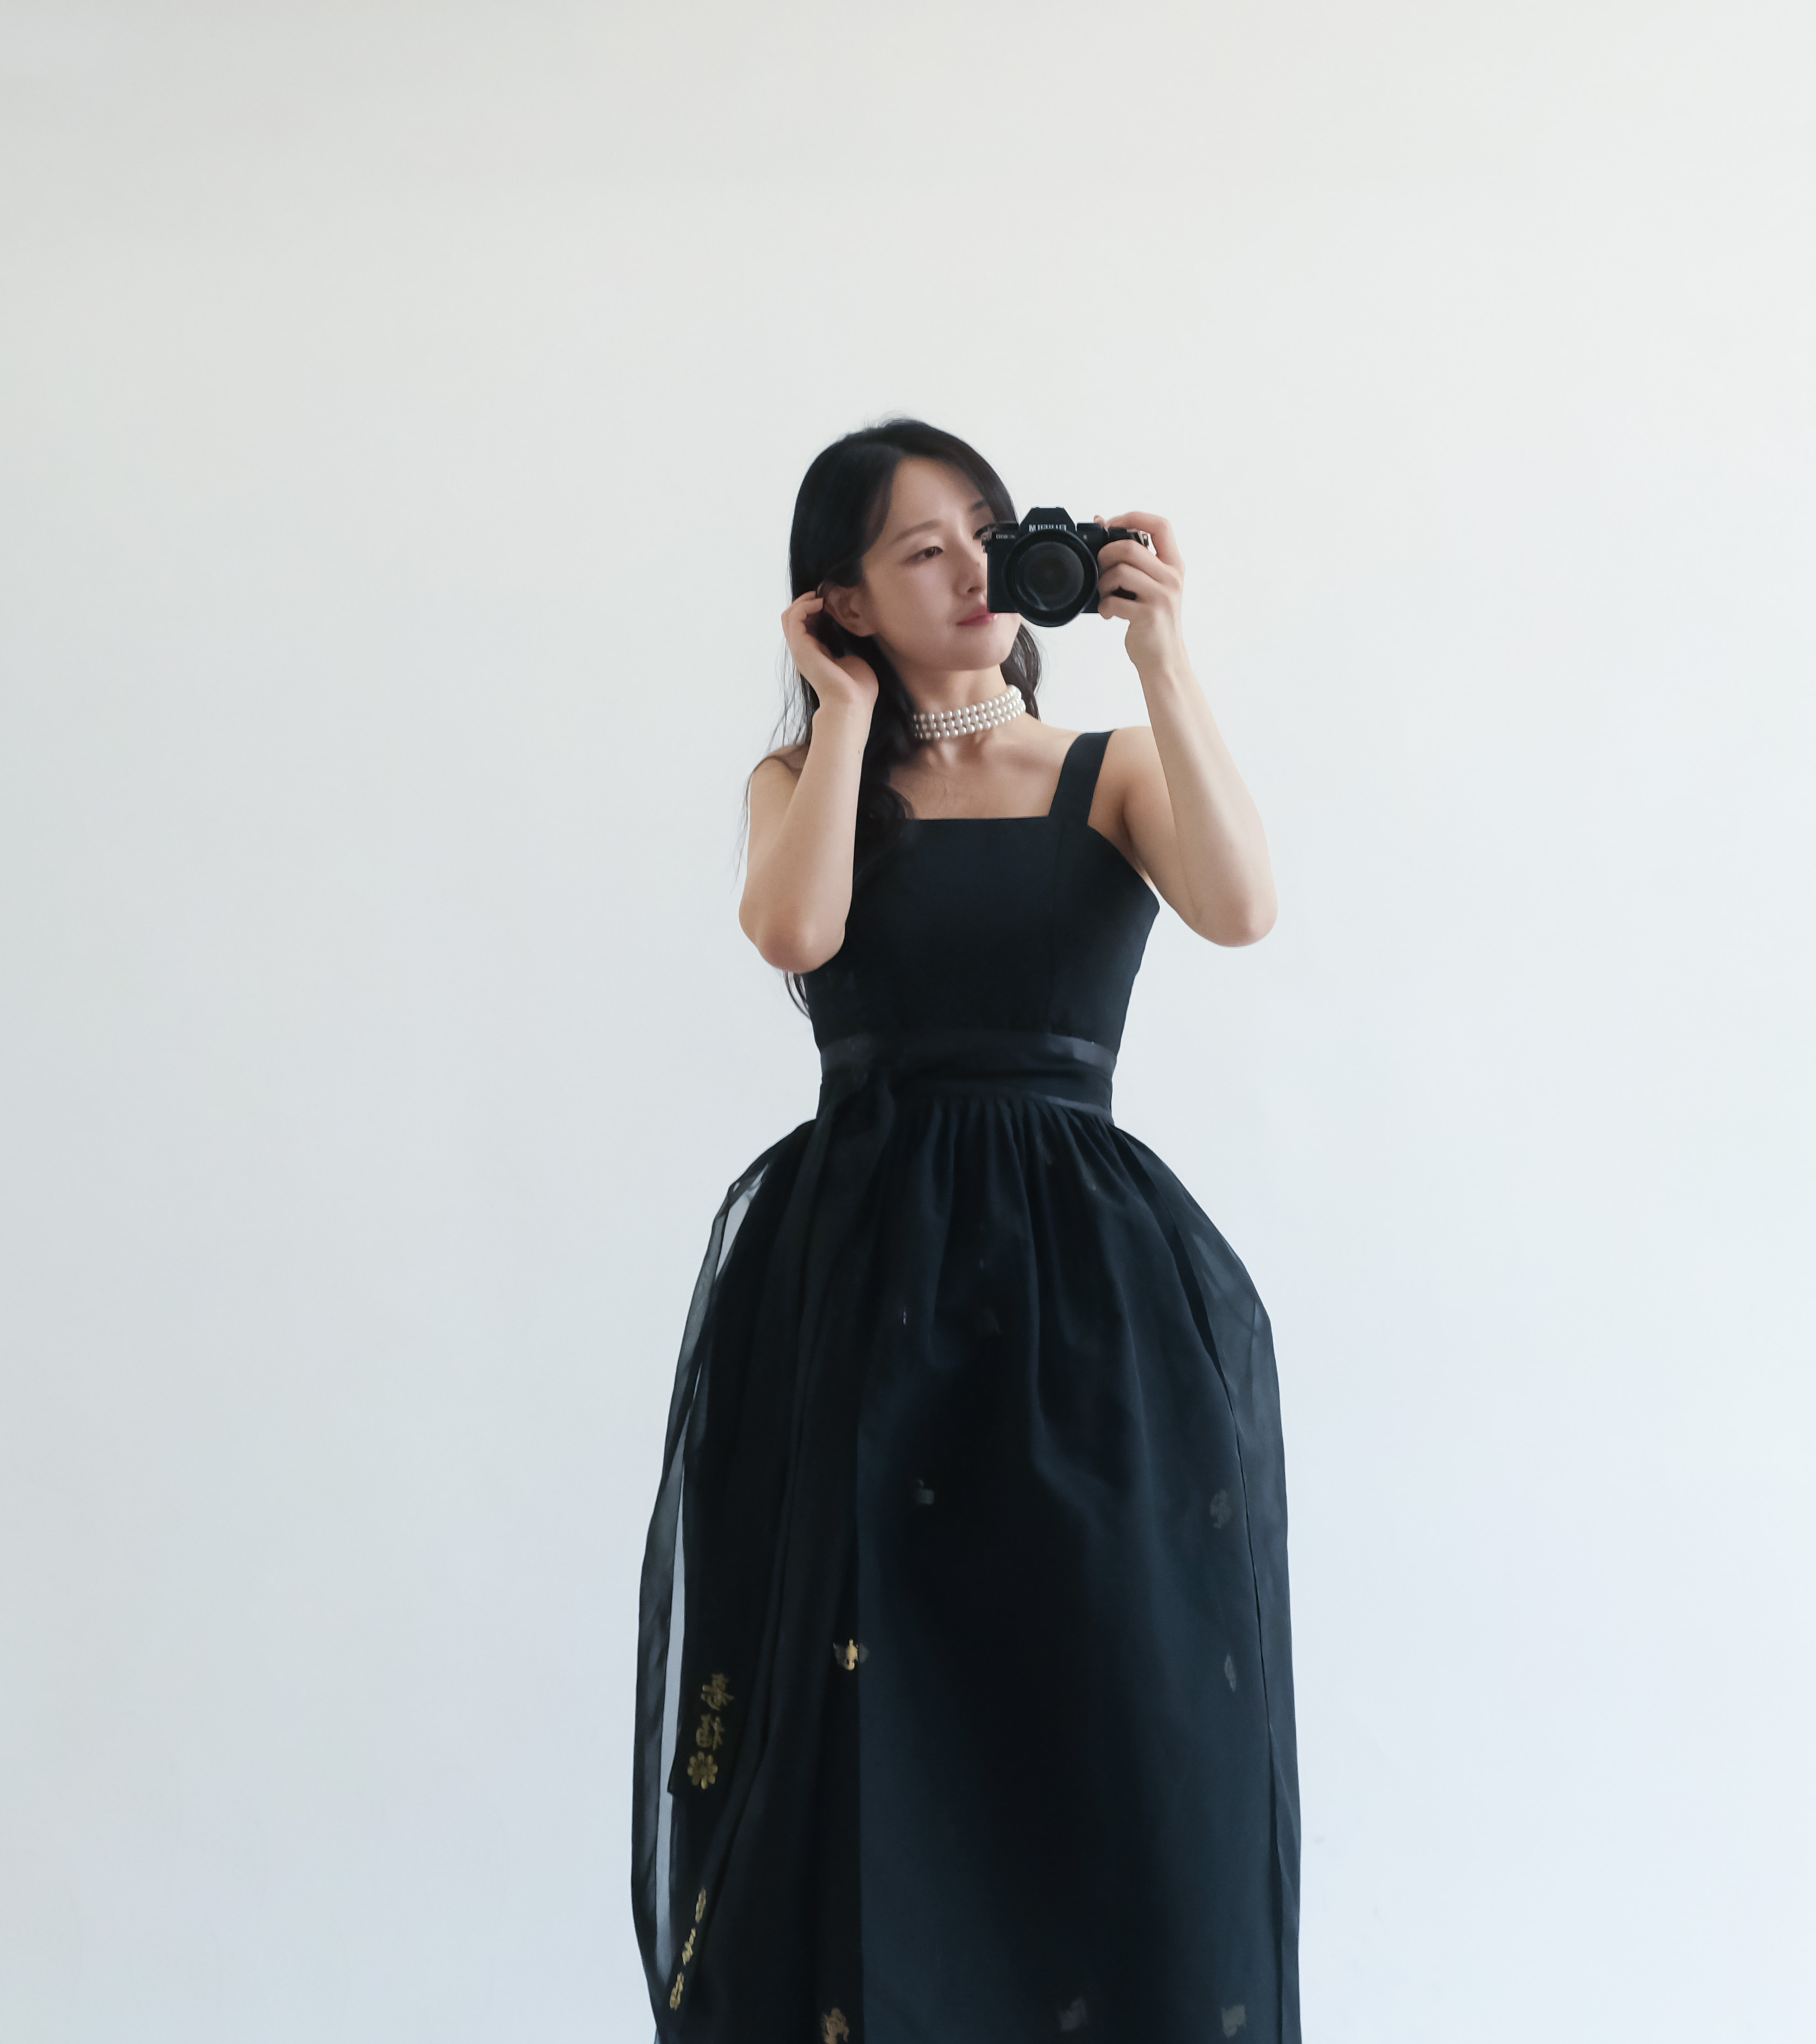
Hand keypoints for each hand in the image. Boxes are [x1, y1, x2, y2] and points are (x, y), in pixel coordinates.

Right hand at [781, 593, 879, 719]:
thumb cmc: (858, 690)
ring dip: (804, 601)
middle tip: (824, 596)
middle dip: (807, 603)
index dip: (816, 611)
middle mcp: (804, 653)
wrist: (852, 705)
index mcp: (816, 656)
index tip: (833, 603)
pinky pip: (793, 618)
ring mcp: (800, 650)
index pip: (806, 627)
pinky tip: (821, 603)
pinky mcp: (800, 648)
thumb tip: (850, 637)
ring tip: (821, 597)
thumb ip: (848, 648)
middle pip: (793, 620)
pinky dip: (804, 606)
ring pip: (789, 616)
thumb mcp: (854, 661)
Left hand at [1093, 512, 1186, 678]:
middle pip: (1131, 547)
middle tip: (1102, 569)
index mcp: (1174, 565)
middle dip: (1106, 555)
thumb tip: (1101, 521)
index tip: (1113, 525)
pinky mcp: (1148, 615)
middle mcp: (1172, 577)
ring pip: (1120, 572)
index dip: (1134, 518)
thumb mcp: (1152, 585)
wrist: (1164, 658)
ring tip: (1106, 595)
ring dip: (1103, 583)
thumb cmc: (1154, 619)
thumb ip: (1135, 558)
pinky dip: (1104, 606)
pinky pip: (1114, 600)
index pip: (1161, 525)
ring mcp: (1162, 596)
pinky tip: (1108, 613)